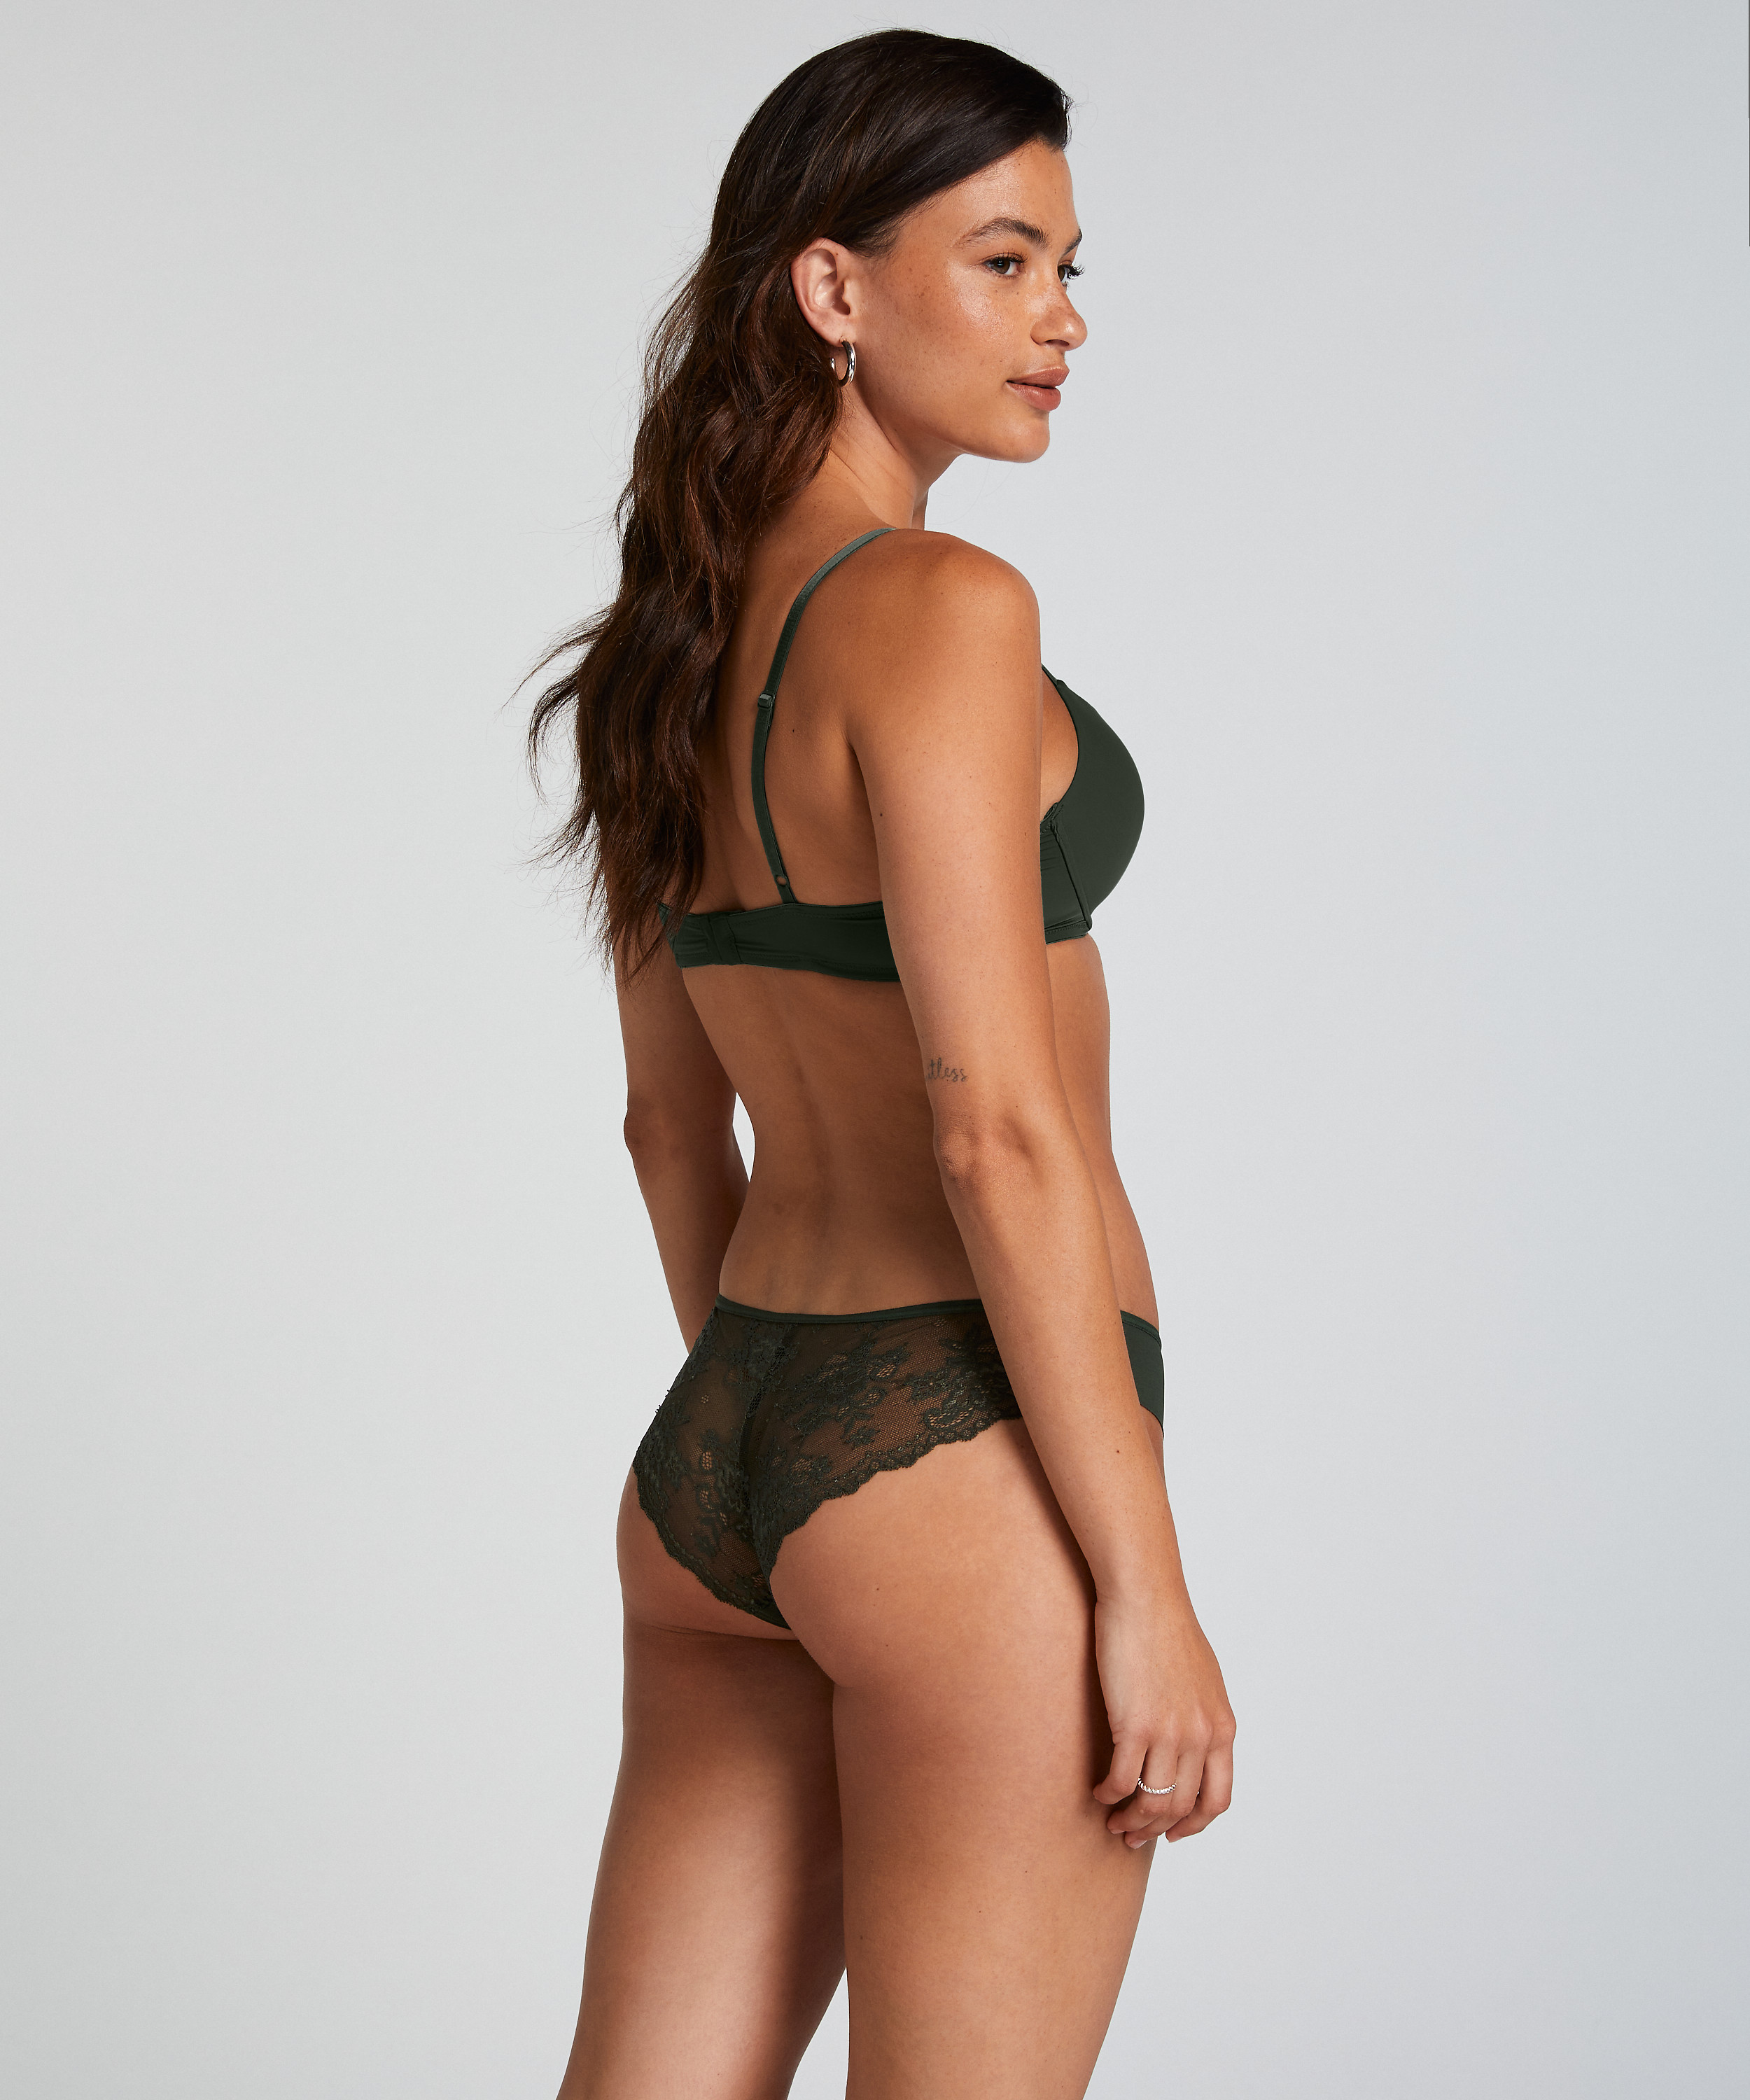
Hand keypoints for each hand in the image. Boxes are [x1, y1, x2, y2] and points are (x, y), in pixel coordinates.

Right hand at [1091, 1586, 1235, 1848]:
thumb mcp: (1203, 1680)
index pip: (1217, 1798)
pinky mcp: (1135, 1725)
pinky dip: (1109, 1794)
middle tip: (1132, 1835)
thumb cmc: (1167, 1629)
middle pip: (1180, 1806)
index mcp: (1222, 1728)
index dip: (1194, 1824)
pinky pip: (1122, 1780)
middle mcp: (1201, 1736)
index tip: (1173, 1832)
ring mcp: (1169, 1733)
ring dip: (1131, 1821)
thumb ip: (1202, 1717)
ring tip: (1114, 1822)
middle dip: (1155, 1829)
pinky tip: (1098, 1792)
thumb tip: (1191, 1747)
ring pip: (1152, 1801)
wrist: (1145, 1596)